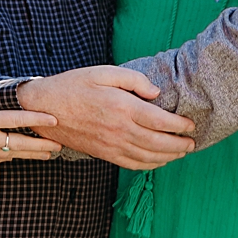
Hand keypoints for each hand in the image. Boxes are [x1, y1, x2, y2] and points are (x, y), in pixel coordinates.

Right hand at [0, 71, 61, 164]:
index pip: (18, 119)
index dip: (38, 119)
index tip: (55, 120)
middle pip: (22, 144)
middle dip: (43, 146)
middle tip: (60, 146)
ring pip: (12, 155)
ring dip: (31, 155)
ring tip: (48, 155)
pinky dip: (11, 156)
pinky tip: (18, 155)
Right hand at [17, 66, 196, 170]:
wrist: (45, 108)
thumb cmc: (73, 85)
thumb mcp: (103, 71)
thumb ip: (133, 80)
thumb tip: (156, 93)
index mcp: (122, 107)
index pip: (160, 121)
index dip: (179, 125)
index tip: (191, 124)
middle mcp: (119, 129)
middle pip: (158, 143)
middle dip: (180, 144)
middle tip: (192, 142)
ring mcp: (111, 145)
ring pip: (148, 157)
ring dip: (169, 157)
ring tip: (182, 152)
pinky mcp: (103, 154)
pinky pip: (132, 164)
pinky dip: (150, 165)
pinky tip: (159, 161)